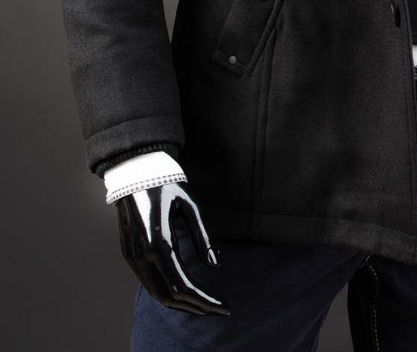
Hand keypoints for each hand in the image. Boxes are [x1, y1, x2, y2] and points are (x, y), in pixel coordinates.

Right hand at [115, 180, 230, 315]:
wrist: (135, 169)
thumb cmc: (167, 183)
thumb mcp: (191, 204)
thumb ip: (203, 236)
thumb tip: (215, 265)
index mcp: (160, 243)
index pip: (183, 286)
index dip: (205, 300)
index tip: (224, 306)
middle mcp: (142, 255)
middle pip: (169, 297)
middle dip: (195, 308)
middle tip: (218, 309)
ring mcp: (132, 256)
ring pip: (156, 294)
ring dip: (181, 304)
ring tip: (204, 304)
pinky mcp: (128, 254)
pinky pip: (147, 283)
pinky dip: (166, 293)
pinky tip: (184, 291)